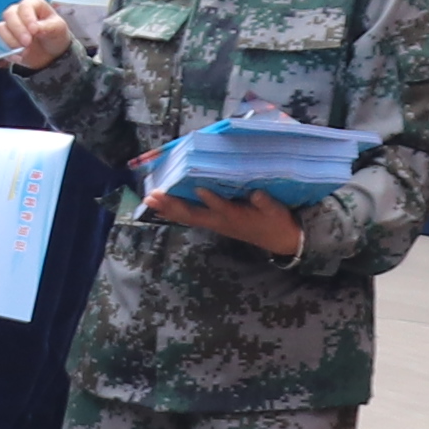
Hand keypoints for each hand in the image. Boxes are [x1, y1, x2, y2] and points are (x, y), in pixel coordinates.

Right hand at [0, 0, 75, 72]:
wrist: (52, 54)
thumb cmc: (55, 35)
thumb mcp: (58, 28)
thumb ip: (47, 26)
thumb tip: (34, 28)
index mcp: (33, 4)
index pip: (25, 6)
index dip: (27, 17)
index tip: (34, 30)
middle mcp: (18, 12)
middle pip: (9, 15)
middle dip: (18, 30)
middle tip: (27, 42)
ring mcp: (10, 25)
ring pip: (1, 28)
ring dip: (11, 41)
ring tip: (25, 51)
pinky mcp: (5, 39)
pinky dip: (8, 50)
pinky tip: (19, 56)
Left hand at [150, 185, 306, 256]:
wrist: (279, 240)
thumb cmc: (277, 221)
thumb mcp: (276, 211)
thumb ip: (265, 203)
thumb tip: (256, 193)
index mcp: (237, 216)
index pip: (221, 207)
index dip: (210, 199)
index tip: (198, 189)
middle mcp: (221, 221)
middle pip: (194, 214)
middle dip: (173, 205)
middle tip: (155, 196)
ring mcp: (215, 223)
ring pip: (188, 217)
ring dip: (168, 208)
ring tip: (149, 199)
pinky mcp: (214, 223)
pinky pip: (190, 218)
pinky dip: (174, 213)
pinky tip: (160, 208)